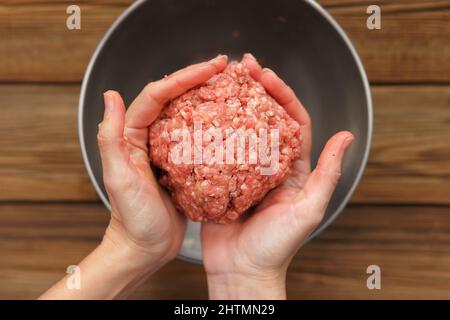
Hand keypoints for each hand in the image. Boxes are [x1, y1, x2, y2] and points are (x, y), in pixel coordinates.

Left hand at [99, 54, 228, 265]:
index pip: (157, 95)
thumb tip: (111, 95)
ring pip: (188, 114)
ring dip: (206, 97)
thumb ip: (111, 138)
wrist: (144, 249)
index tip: (210, 67)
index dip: (183, 77)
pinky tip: (230, 122)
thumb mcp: (119, 179)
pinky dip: (213, 125)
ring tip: (229, 86)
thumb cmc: (132, 220)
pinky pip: (198, 137)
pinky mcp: (182, 164)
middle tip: (223, 67)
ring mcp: (167, 150)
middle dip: (197, 78)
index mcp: (132, 136)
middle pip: (173, 97)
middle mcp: (149, 138)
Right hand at [201, 54, 353, 298]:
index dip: (282, 94)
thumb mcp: (309, 209)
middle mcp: (269, 165)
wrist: (241, 271)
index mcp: (293, 168)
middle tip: (241, 66)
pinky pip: (217, 151)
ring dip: (231, 106)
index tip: (265, 74)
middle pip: (263, 118)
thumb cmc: (277, 247)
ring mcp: (243, 171)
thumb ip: (326, 174)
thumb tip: (347, 136)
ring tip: (219, 83)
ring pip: (239, 130)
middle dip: (254, 90)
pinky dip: (211, 132)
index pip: (291, 121)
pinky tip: (201, 117)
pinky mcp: (221, 180)